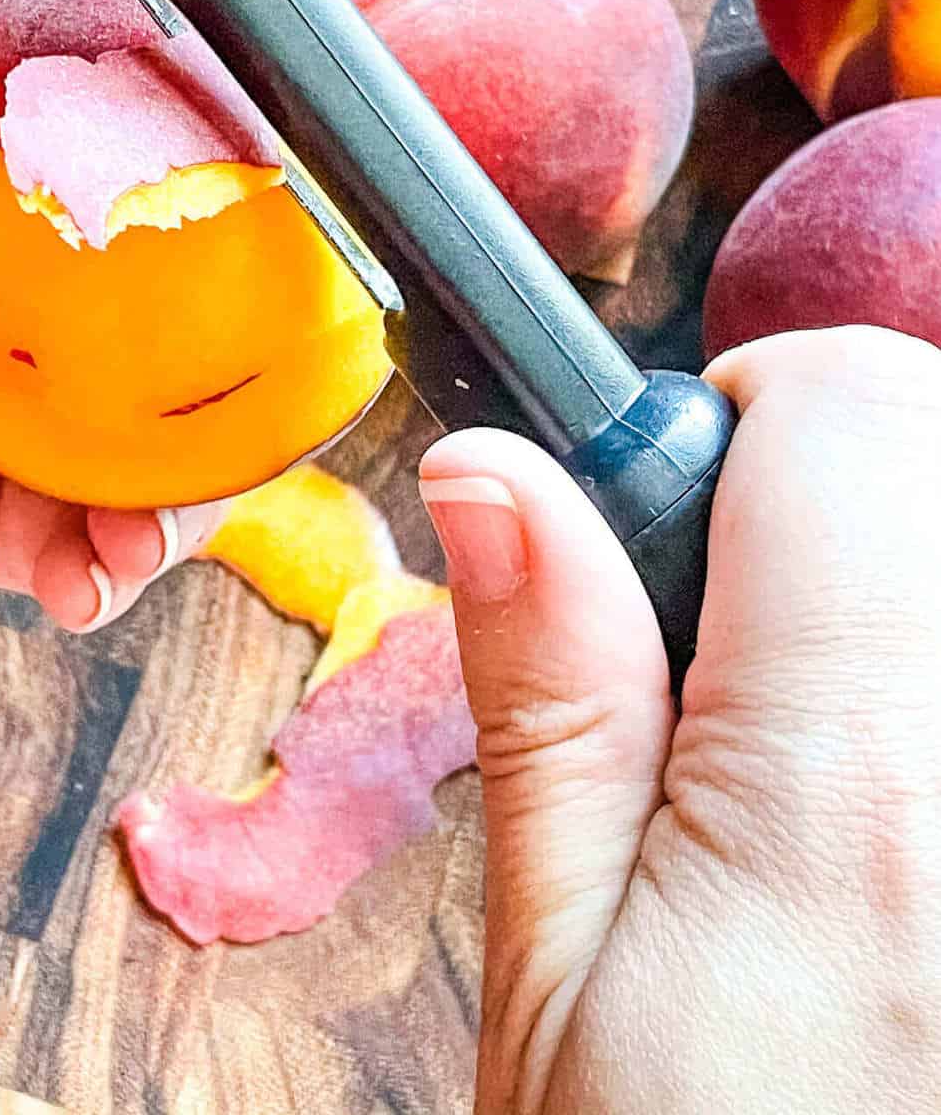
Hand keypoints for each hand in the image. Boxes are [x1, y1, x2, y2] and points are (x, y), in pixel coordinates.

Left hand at [0, 0, 218, 717]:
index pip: (30, 65)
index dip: (158, 91)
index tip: (273, 136)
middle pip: (76, 247)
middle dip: (186, 298)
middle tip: (285, 348)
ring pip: (68, 394)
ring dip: (150, 452)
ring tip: (188, 507)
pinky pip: (7, 518)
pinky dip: (73, 551)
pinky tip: (98, 575)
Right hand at [421, 325, 940, 1113]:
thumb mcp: (553, 980)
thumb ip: (546, 691)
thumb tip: (495, 470)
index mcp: (851, 782)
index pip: (853, 410)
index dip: (732, 418)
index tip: (665, 519)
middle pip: (939, 451)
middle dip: (824, 489)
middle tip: (729, 652)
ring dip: (881, 588)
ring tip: (805, 744)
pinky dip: (918, 672)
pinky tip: (874, 800)